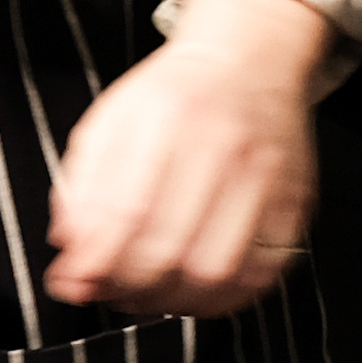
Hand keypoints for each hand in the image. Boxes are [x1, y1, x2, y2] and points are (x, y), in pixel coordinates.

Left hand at [42, 0, 330, 317]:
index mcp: (165, 119)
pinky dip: (220, 298)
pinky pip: (260, 274)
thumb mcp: (108, 122)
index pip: (127, 213)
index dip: (94, 261)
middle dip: (126, 287)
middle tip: (104, 292)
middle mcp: (221, 147)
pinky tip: (191, 293)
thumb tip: (67, 249)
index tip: (70, 282)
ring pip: (217, 271)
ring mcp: (265, 178)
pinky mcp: (294, 203)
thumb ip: (81, 185)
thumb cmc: (171, 95)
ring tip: (143, 297)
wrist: (247, 61)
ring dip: (171, 301)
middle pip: (170, 249)